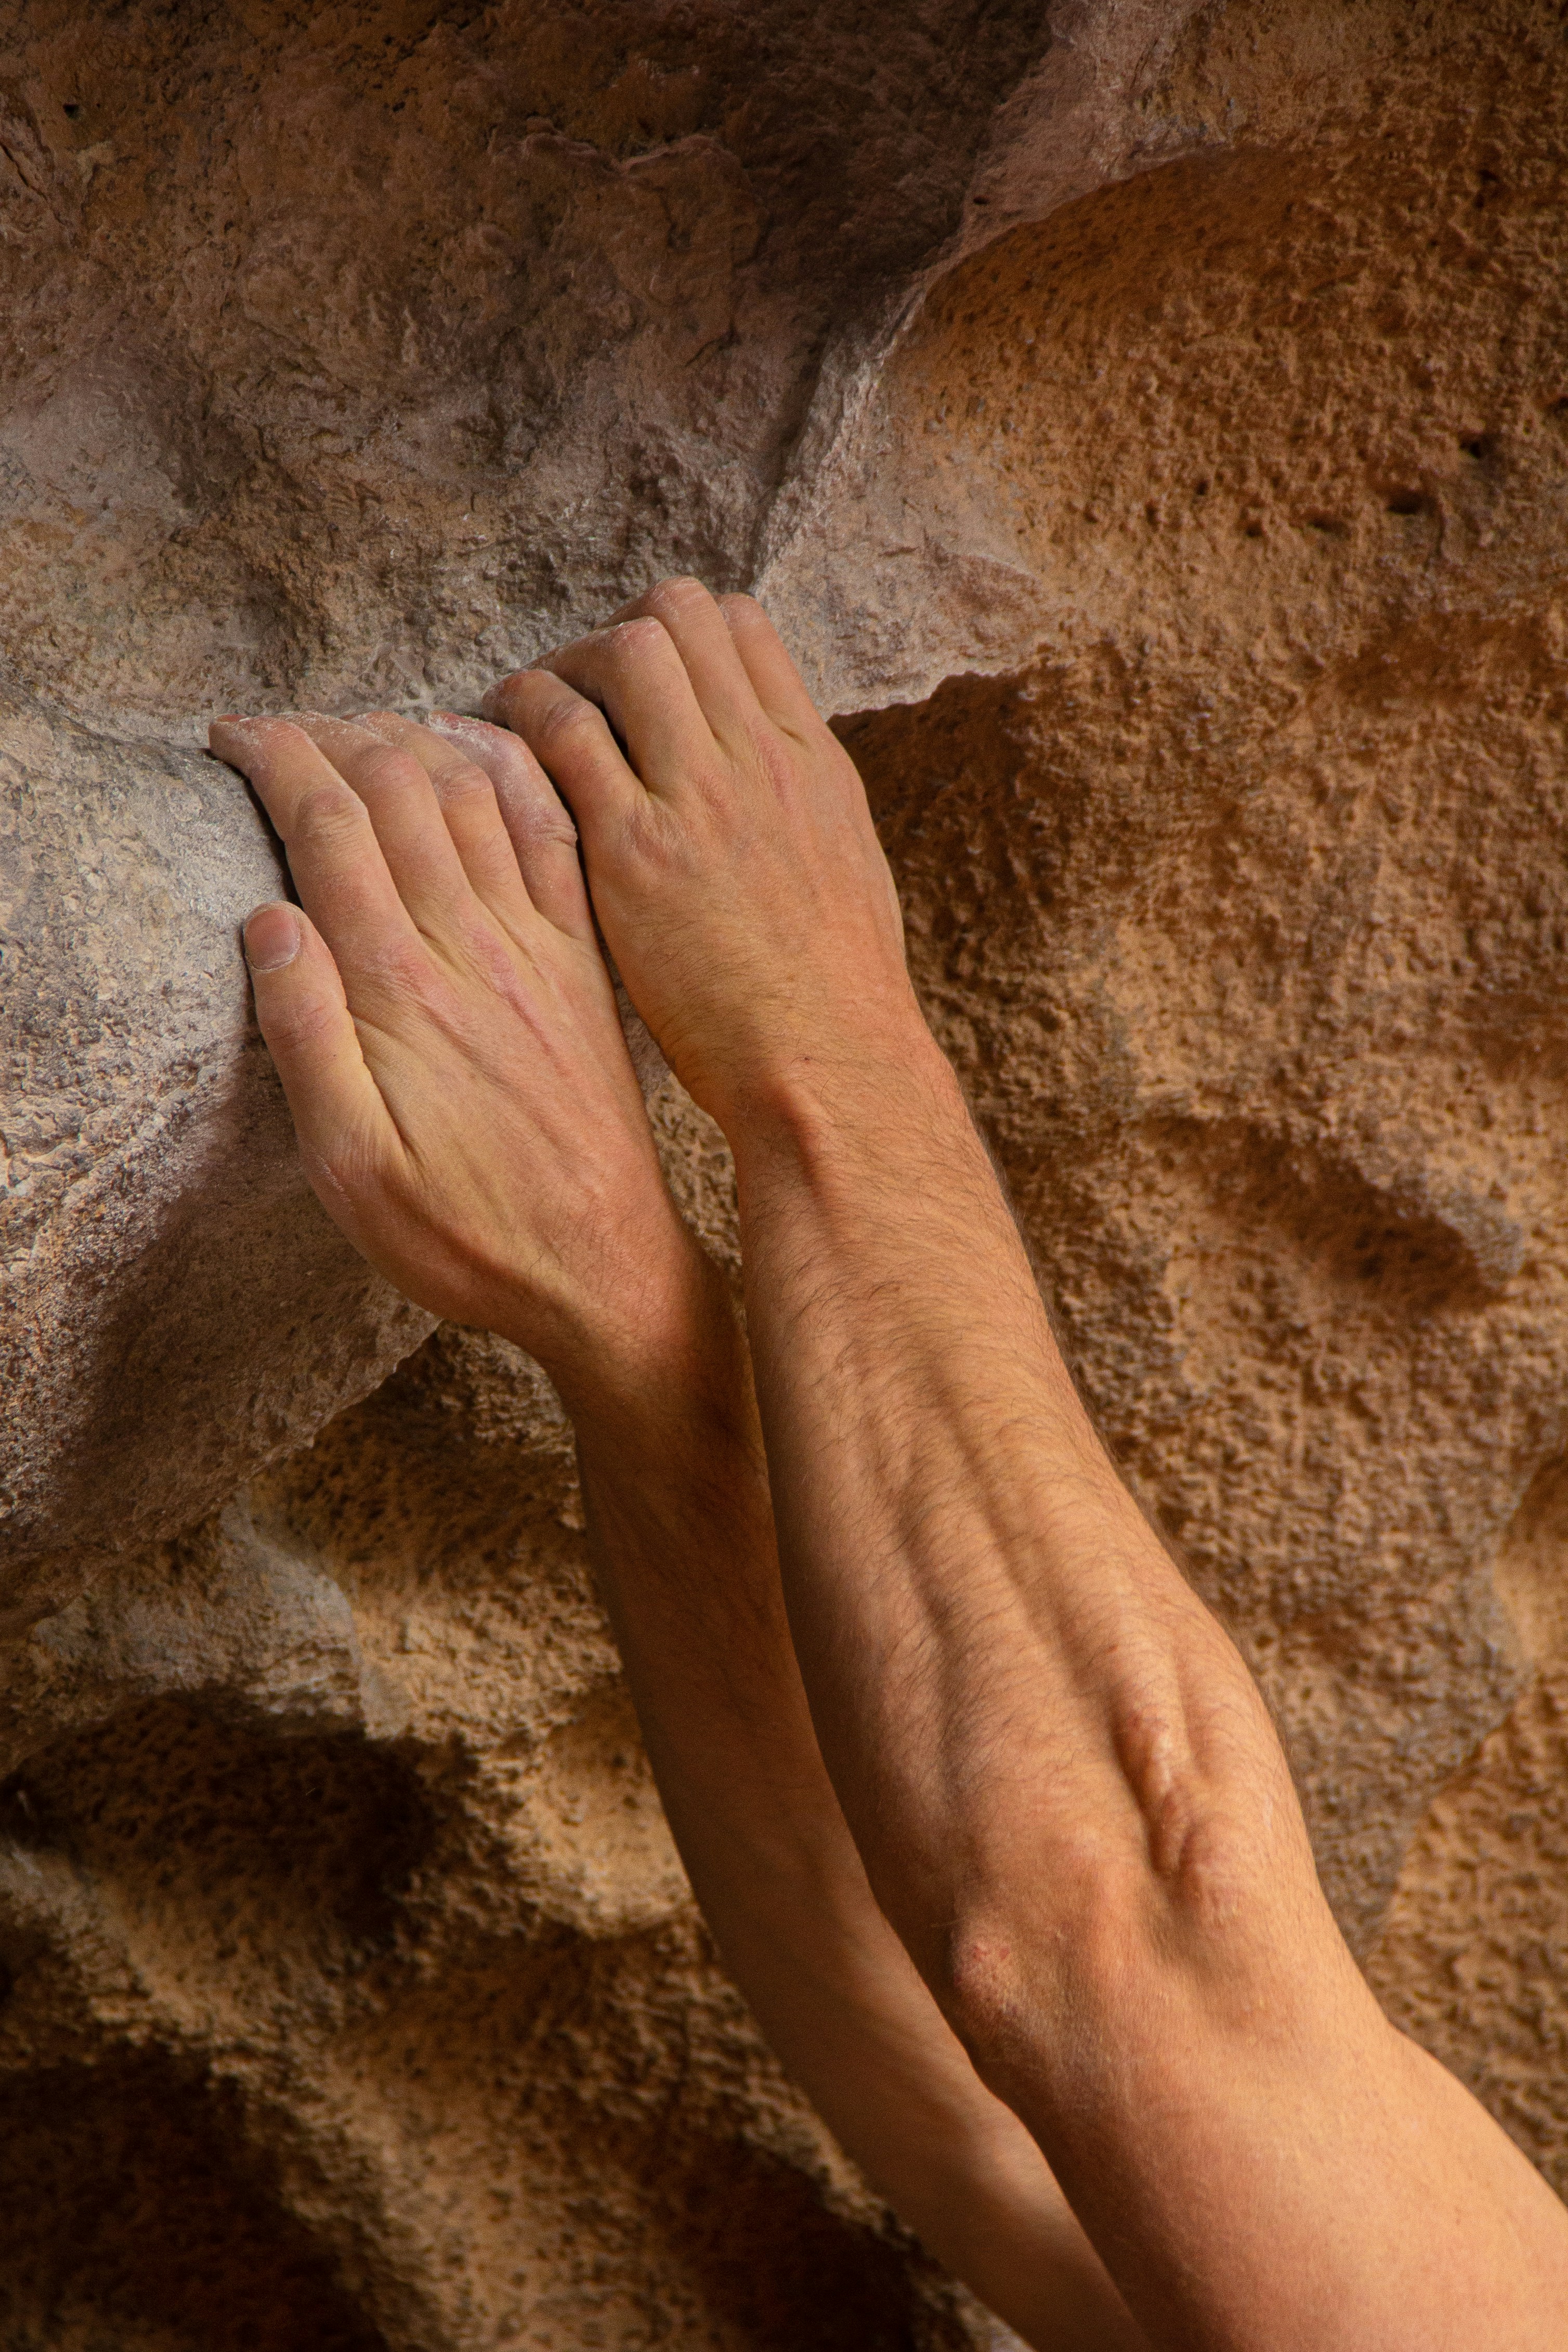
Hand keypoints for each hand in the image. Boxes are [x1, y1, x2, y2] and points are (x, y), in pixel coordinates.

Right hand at [208, 708, 702, 1413]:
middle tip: (279, 725)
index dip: (276, 759)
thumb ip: (307, 1041)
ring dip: (413, 737)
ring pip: (474, 791)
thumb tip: (266, 920)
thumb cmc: (469, 1237)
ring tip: (360, 726)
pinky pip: (552, 835)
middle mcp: (475, 947)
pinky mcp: (582, 964)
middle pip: (400, 786)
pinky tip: (481, 748)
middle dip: (331, 733)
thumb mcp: (353, 1172)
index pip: (332, 825)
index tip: (231, 734)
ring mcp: (537, 947)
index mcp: (403, 990)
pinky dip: (512, 772)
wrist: (607, 1270)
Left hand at [481, 579, 922, 1133]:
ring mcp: (700, 797)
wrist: (830, 1063)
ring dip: (562, 669)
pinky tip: (495, 756)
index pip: (739, 626)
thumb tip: (752, 779)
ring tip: (525, 716)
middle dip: (612, 636)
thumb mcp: (841, 866)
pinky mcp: (637, 849)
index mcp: (809, 759)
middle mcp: (759, 758)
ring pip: (623, 652)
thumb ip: (790, 807)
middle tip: (573, 692)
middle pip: (677, 616)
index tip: (642, 684)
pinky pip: (564, 735)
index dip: (678, 635)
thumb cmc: (833, 994)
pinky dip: (522, 723)